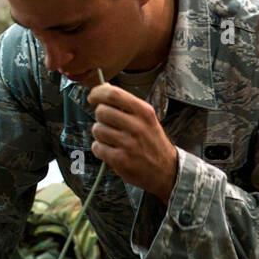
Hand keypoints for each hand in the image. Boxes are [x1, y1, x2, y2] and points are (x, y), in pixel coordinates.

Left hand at [86, 83, 178, 202]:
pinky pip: (97, 147)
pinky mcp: (120, 160)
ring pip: (97, 129)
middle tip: (108, 124)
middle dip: (100, 117)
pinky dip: (100, 149)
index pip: (113, 94)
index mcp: (144, 112)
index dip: (97, 93)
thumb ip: (126, 104)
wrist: (166, 170)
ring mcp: (128, 144)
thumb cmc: (153, 143)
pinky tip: (111, 151)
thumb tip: (104, 87)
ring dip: (100, 134)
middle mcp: (137, 126)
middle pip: (101, 111)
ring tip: (112, 140)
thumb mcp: (147, 119)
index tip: (92, 97)